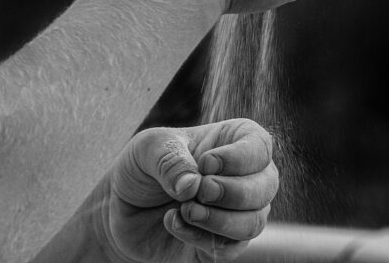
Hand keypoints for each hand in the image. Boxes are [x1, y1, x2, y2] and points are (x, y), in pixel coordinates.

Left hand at [96, 119, 277, 262]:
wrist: (122, 207)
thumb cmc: (143, 165)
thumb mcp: (147, 149)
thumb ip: (170, 160)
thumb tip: (192, 185)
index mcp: (232, 140)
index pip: (261, 146)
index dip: (240, 158)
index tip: (205, 164)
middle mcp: (243, 175)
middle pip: (266, 185)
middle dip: (232, 192)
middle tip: (199, 191)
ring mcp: (236, 211)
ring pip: (254, 222)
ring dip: (218, 219)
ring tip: (184, 209)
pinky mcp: (222, 242)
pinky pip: (231, 248)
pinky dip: (202, 239)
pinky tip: (175, 223)